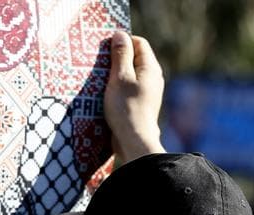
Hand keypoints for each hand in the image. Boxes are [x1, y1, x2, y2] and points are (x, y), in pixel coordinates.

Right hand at [104, 31, 165, 165]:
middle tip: (100, 66)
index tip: (105, 50)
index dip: (121, 42)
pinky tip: (106, 96)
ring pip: (130, 75)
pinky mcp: (140, 105)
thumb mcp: (119, 78)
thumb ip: (120, 55)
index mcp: (150, 68)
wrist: (134, 141)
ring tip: (101, 83)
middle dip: (116, 59)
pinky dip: (117, 89)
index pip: (138, 43)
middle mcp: (153, 78)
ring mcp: (148, 92)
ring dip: (115, 76)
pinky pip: (128, 89)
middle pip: (134, 59)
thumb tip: (120, 35)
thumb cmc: (126, 108)